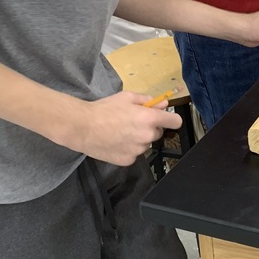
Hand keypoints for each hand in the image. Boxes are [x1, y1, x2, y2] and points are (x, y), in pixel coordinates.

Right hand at [61, 93, 181, 166]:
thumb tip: (162, 104)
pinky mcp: (128, 160)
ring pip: (145, 144)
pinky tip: (115, 142)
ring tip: (121, 132)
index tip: (166, 118)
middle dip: (150, 127)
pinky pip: (134, 154)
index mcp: (150, 118)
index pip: (175, 121)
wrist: (82, 127)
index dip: (171, 119)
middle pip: (158, 133)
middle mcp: (147, 136)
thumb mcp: (127, 97)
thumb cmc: (104, 108)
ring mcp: (138, 150)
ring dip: (139, 139)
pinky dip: (128, 149)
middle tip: (133, 122)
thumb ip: (148, 100)